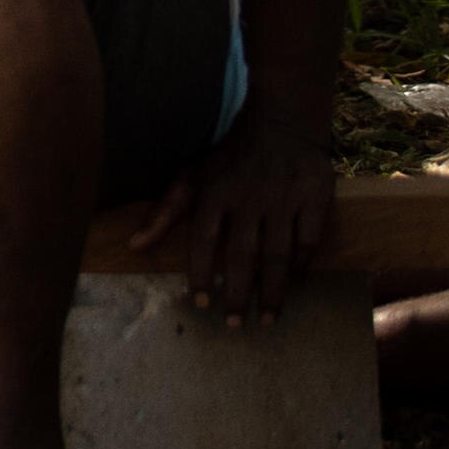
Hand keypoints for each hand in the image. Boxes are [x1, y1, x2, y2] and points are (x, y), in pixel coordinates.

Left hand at [130, 105, 334, 320]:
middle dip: (237, 293)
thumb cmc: (229, 157)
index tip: (200, 304)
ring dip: (273, 291)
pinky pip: (310, 240)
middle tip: (234, 325)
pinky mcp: (315, 199)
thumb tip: (134, 246)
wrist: (282, 122)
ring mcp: (283, 200)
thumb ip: (164, 211)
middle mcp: (248, 199)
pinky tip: (297, 283)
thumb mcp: (191, 175)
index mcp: (214, 193)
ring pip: (278, 254)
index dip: (199, 274)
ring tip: (268, 319)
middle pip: (242, 255)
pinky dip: (304, 264)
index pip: (202, 240)